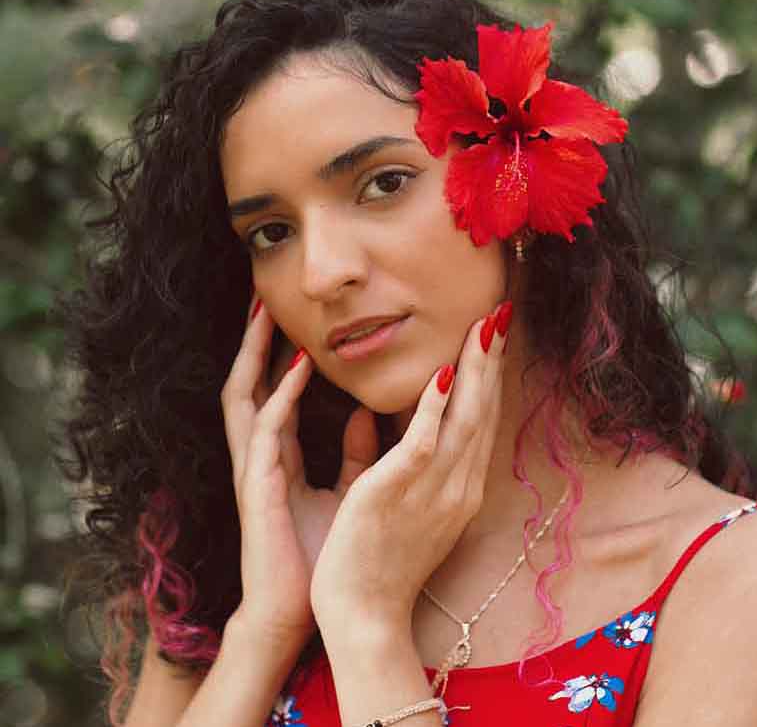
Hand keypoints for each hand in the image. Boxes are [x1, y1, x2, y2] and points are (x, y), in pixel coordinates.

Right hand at [220, 295, 379, 641]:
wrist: (304, 607)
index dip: (279, 352)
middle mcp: (261, 454)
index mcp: (279, 454)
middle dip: (255, 340)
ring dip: (256, 354)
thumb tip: (366, 414)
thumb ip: (353, 451)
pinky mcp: (258, 486)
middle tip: (264, 294)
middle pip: (251, 382)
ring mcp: (254, 468)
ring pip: (245, 395)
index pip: (274, 390)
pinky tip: (298, 364)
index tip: (295, 314)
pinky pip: (267, 429)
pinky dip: (281, 393)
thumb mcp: (347, 489)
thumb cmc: (321, 551)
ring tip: (267, 311)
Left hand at [309, 301, 509, 632]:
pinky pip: (423, 442)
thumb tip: (389, 418)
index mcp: (460, 489)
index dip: (491, 377)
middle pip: (483, 412)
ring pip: (464, 419)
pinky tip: (444, 371)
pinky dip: (435, 405)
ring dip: (475, 368)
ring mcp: (434, 491)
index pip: (481, 422)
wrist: (365, 618)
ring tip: (484, 324)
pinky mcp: (398, 493)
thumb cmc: (381, 562)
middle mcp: (458, 486)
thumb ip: (405, 460)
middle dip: (492, 360)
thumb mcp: (407, 507)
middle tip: (500, 313)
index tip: (494, 339)